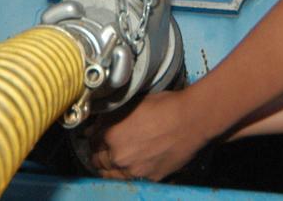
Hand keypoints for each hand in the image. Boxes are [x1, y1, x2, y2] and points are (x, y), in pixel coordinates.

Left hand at [90, 91, 209, 181]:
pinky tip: (135, 166)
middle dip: (100, 155)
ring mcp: (133, 170)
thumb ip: (110, 117)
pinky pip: (132, 179)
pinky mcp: (149, 178)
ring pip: (112, 175)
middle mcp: (118, 156)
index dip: (94, 138)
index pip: (91, 142)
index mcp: (110, 135)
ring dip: (111, 168)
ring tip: (117, 161)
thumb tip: (96, 125)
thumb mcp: (132, 104)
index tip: (98, 137)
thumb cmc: (164, 106)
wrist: (191, 119)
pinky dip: (131, 173)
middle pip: (98, 161)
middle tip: (105, 150)